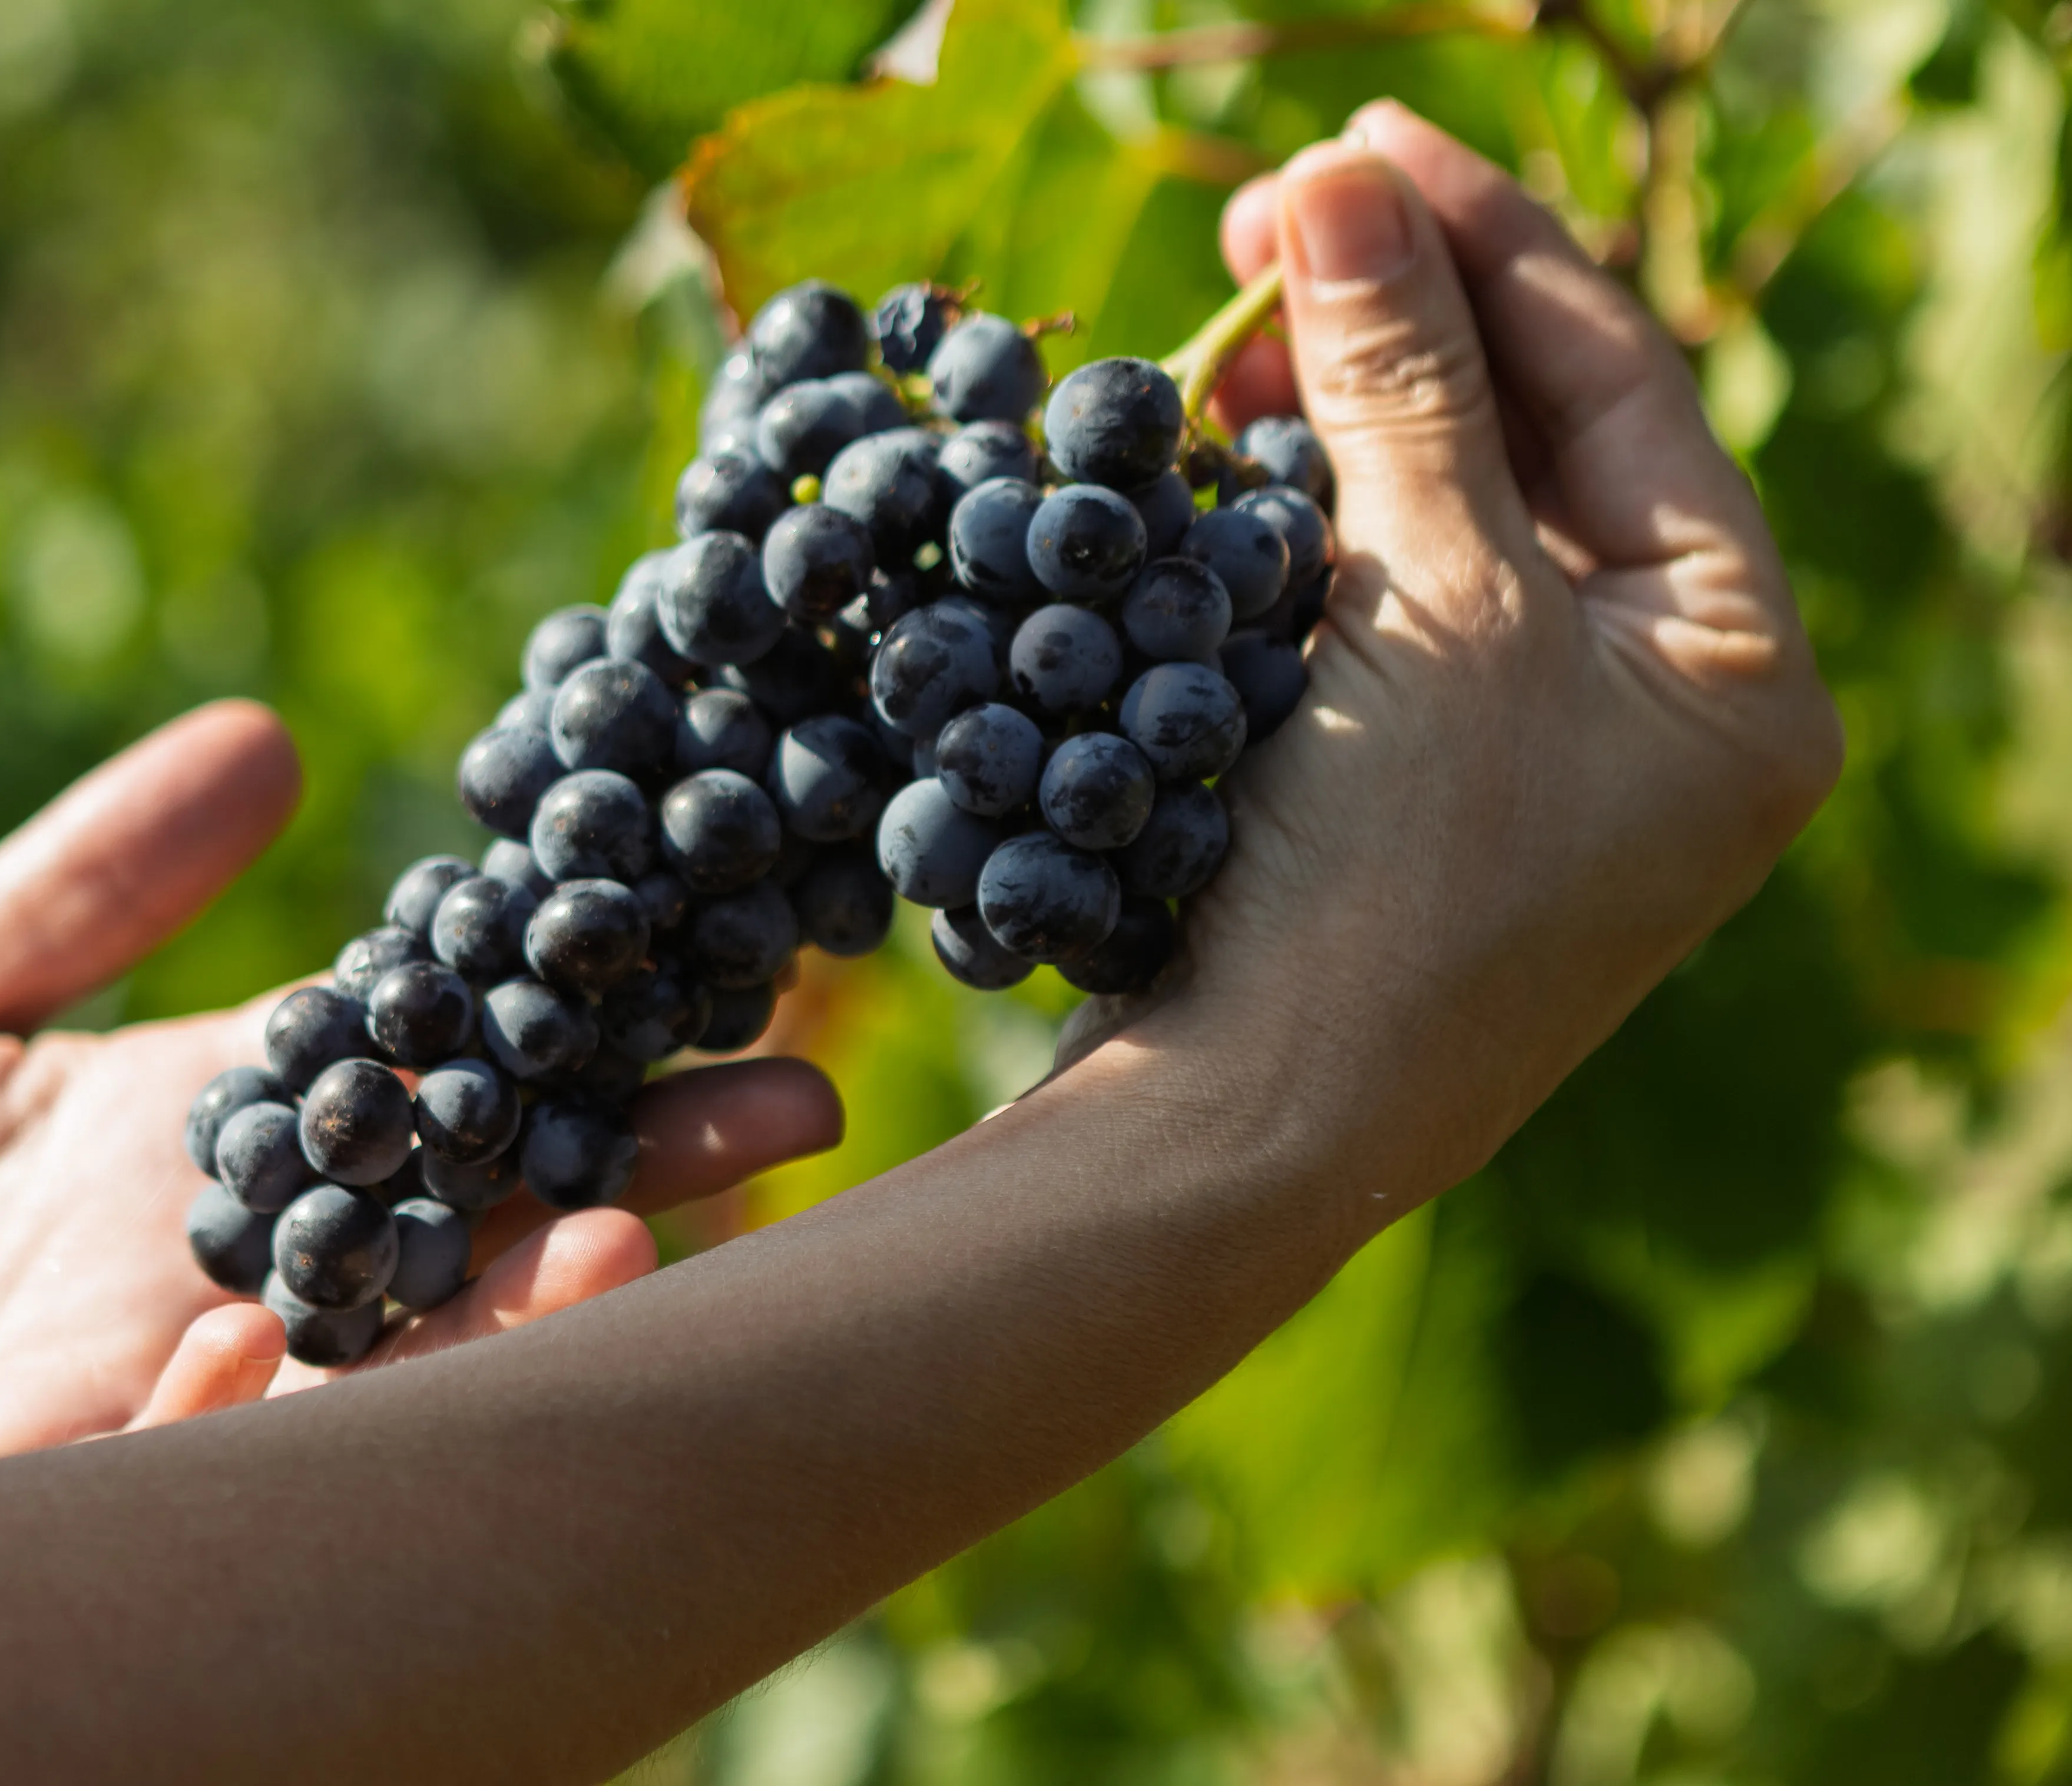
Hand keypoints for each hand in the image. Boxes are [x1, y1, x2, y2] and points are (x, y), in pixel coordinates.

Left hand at [0, 702, 841, 1574]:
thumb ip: (81, 883)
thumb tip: (266, 743)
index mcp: (202, 1152)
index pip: (439, 1081)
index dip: (583, 1029)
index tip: (735, 975)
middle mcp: (208, 1285)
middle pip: (458, 1232)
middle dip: (621, 1181)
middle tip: (781, 1116)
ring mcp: (132, 1408)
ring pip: (371, 1373)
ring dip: (494, 1317)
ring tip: (610, 1241)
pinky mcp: (32, 1509)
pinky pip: (177, 1476)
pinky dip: (244, 1424)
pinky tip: (281, 1348)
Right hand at [1073, 105, 1840, 1215]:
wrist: (1257, 1130)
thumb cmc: (1398, 888)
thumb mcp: (1434, 610)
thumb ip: (1398, 386)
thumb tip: (1340, 185)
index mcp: (1740, 667)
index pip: (1623, 386)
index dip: (1490, 241)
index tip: (1362, 139)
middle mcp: (1657, 706)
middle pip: (1534, 443)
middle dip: (1398, 322)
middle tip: (1266, 218)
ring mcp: (1532, 753)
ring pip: (1440, 520)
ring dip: (1330, 414)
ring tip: (1223, 340)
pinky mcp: (1412, 789)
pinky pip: (1370, 606)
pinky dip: (1298, 522)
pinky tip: (1222, 455)